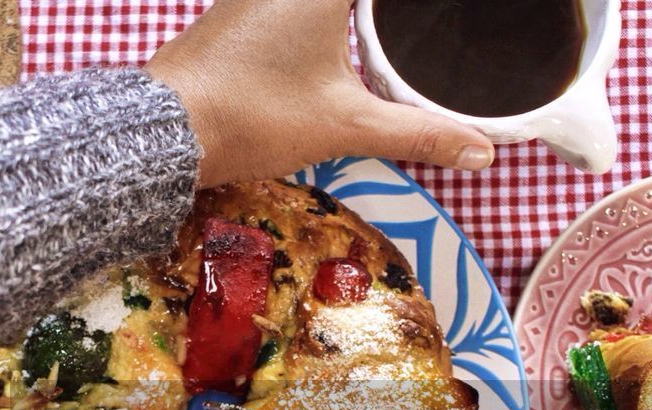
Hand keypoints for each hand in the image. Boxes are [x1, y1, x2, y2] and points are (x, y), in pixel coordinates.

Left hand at [144, 0, 494, 187]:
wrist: (168, 130)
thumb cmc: (256, 114)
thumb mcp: (347, 124)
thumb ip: (418, 132)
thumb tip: (482, 153)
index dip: (421, 8)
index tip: (452, 15)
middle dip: (383, 15)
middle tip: (430, 26)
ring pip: (318, 2)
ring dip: (353, 15)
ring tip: (389, 30)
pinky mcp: (235, 9)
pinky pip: (293, 4)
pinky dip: (320, 15)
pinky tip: (336, 36)